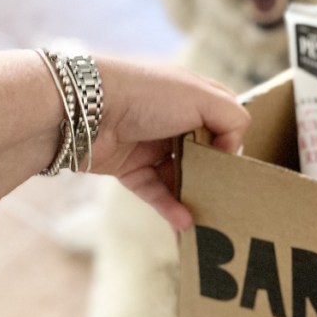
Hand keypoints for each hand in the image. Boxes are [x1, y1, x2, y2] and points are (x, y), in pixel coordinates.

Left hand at [89, 59, 249, 229]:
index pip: (224, 119)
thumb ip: (233, 119)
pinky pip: (155, 192)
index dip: (232, 140)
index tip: (235, 162)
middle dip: (216, 177)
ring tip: (208, 223)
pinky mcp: (130, 167)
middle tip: (228, 201)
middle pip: (204, 153)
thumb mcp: (202, 96)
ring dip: (194, 198)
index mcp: (192, 96)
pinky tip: (184, 222)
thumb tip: (232, 150)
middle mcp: (174, 119)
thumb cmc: (145, 93)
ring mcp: (151, 145)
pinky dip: (169, 207)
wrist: (82, 107)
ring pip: (181, 177)